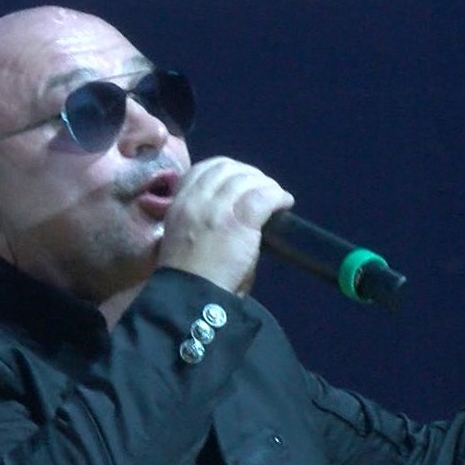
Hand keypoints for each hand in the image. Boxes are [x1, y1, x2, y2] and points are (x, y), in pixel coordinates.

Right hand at [158, 156, 293, 294]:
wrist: (190, 297)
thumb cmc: (187, 279)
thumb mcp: (180, 238)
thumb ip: (198, 219)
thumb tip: (227, 212)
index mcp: (178, 205)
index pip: (201, 169)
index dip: (224, 169)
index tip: (238, 180)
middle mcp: (196, 200)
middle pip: (226, 167)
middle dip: (247, 173)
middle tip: (261, 186)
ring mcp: (217, 208)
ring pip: (247, 179)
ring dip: (266, 184)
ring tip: (276, 196)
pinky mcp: (239, 220)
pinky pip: (264, 196)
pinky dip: (278, 196)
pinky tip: (285, 203)